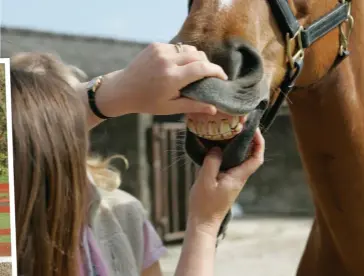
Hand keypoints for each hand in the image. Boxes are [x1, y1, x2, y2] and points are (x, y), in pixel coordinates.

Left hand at [108, 42, 226, 115]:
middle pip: (198, 55)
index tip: (223, 77)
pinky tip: (178, 65)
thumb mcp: (170, 108)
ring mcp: (161, 50)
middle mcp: (167, 60)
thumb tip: (214, 109)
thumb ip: (193, 105)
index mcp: (172, 78)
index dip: (216, 71)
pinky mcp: (155, 45)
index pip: (202, 67)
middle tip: (209, 75)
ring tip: (194, 70)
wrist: (122, 89)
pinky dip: (182, 55)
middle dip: (208, 64)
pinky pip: (177, 47)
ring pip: (188, 49)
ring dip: (196, 58)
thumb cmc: (146, 102)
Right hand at [188, 128, 264, 234]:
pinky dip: (226, 153)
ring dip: (236, 145)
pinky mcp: (225, 181)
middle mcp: (238, 177)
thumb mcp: (206, 180)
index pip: (256, 158)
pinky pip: (229, 163)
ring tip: (227, 132)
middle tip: (239, 126)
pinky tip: (215, 148)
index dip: (259, 142)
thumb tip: (217, 148)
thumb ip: (212, 162)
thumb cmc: (205, 204)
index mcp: (238, 176)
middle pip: (250, 155)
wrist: (203, 222)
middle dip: (248, 139)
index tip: (253, 129)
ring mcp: (232, 179)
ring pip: (239, 159)